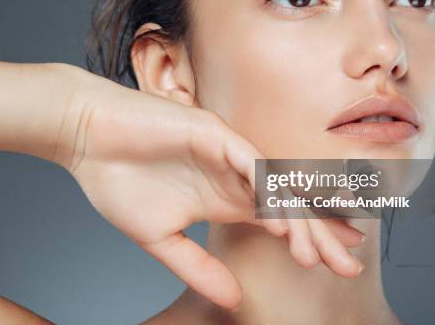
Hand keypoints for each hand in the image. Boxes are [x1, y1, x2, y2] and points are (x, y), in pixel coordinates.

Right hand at [55, 73, 364, 309]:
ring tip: (315, 253)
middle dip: (320, 234)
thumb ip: (198, 267)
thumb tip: (234, 300)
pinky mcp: (212, 133)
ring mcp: (226, 153)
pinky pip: (247, 163)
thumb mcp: (160, 239)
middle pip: (289, 204)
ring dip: (297, 218)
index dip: (311, 239)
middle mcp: (234, 175)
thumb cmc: (117, 181)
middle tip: (350, 263)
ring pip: (275, 185)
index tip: (340, 263)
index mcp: (225, 198)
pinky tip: (278, 218)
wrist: (85, 138)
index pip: (280, 219)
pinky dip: (265, 189)